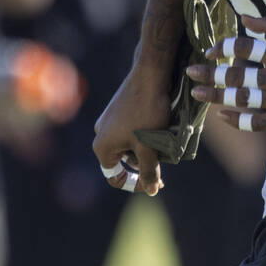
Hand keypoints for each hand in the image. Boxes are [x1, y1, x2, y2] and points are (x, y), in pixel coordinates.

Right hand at [91, 65, 170, 195]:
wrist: (150, 75)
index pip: (114, 177)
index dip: (135, 184)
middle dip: (143, 164)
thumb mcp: (149, 146)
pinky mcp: (118, 110)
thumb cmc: (148, 112)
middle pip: (122, 161)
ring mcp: (109, 121)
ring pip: (128, 145)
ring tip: (164, 145)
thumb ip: (148, 170)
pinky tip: (159, 131)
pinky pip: (130, 131)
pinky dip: (144, 135)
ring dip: (145, 149)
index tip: (155, 183)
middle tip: (164, 165)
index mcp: (102, 146)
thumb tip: (151, 191)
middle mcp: (101, 134)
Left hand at [186, 14, 265, 132]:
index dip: (224, 48)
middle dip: (210, 74)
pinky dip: (237, 120)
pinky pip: (256, 123)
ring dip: (216, 96)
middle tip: (190, 72)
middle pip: (238, 77)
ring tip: (197, 93)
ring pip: (243, 100)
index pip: (245, 49)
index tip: (210, 51)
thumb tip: (243, 17)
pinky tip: (221, 115)